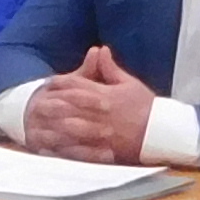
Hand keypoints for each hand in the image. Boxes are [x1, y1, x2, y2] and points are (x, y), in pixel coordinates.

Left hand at [22, 48, 160, 163]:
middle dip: (52, 103)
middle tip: (36, 103)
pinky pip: (81, 149)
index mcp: (106, 94)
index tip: (49, 83)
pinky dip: (65, 148)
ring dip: (54, 125)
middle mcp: (101, 112)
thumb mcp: (129, 83)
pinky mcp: (104, 149)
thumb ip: (110, 68)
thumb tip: (101, 50)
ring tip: (39, 125)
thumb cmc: (146, 107)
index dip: (60, 83)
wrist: (162, 132)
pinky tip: (53, 148)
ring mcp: (102, 132)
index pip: (77, 85)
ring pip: (71, 127)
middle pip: (69, 105)